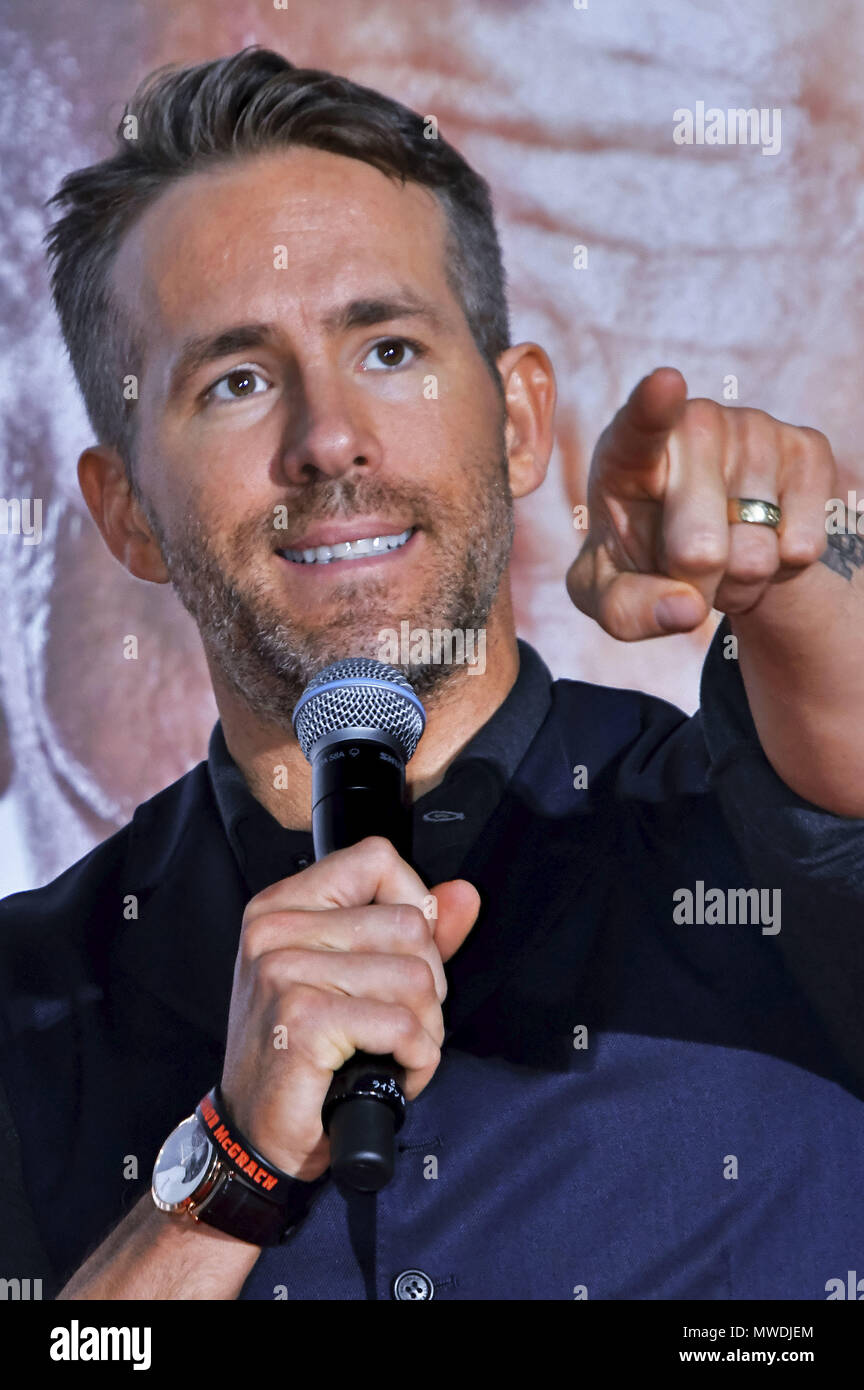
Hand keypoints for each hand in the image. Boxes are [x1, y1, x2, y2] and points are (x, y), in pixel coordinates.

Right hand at [220, 837, 479, 1181]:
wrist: (255, 1133)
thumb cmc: (303, 1055)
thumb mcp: (354, 978)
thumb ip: (414, 931)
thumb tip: (464, 893)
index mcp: (283, 905)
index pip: (377, 858)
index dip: (415, 905)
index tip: (406, 955)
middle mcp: (275, 928)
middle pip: (409, 925)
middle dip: (427, 986)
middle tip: (398, 1024)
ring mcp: (284, 970)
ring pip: (415, 977)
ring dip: (425, 1029)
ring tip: (394, 1051)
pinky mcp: (303, 1017)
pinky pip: (403, 1026)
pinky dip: (417, 1060)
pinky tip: (394, 1073)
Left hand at [565, 367, 834, 639]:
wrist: (710, 546)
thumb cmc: (641, 559)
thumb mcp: (610, 594)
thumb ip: (627, 609)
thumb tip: (685, 609)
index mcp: (627, 450)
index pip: (639, 425)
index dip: (653, 407)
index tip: (665, 384)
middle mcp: (693, 424)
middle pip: (700, 549)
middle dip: (694, 585)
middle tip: (684, 566)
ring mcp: (754, 429)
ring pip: (756, 554)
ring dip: (739, 580)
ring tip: (721, 552)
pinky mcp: (807, 448)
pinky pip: (802, 546)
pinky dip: (782, 569)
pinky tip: (762, 539)